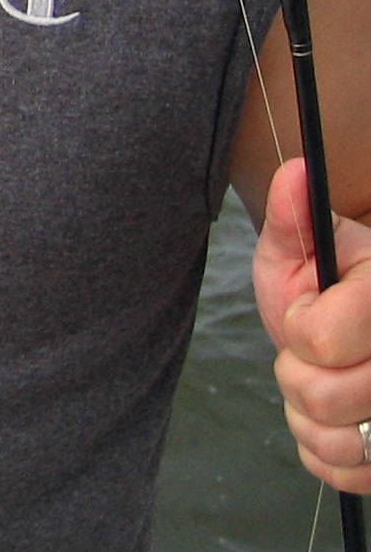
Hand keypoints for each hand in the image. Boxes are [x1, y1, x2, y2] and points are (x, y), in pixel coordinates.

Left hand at [256, 157, 370, 492]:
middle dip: (298, 373)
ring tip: (325, 382)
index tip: (311, 308)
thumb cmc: (326, 283)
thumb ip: (294, 215)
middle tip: (313, 352)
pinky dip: (327, 453)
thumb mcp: (304, 246)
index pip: (318, 339)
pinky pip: (348, 476)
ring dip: (310, 417)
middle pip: (326, 397)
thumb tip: (293, 172)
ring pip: (339, 442)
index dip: (298, 326)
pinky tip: (337, 419)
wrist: (354, 323)